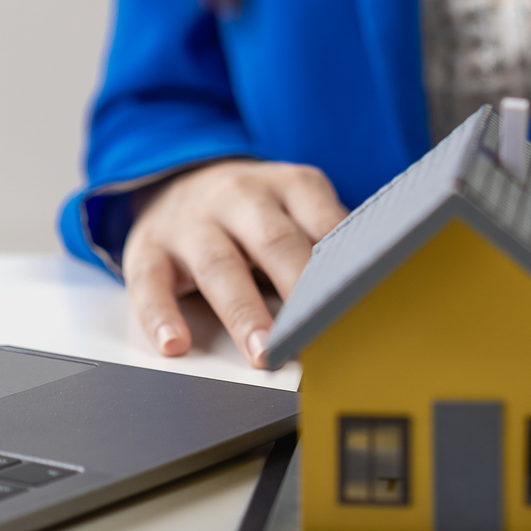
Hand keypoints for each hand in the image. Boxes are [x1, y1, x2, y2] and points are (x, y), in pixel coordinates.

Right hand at [122, 160, 347, 366]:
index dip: (343, 262)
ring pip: (218, 264)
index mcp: (289, 186)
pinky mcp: (148, 247)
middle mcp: (240, 196)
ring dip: (242, 312)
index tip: (361, 299)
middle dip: (297, 288)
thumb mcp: (297, 207)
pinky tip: (175, 344)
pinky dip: (160, 314)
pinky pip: (149, 281)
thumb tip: (383, 287)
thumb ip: (330, 239)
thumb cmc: (254, 212)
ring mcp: (192, 221)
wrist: (179, 179)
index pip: (322, 222)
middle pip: (274, 242)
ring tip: (261, 352)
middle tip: (316, 332)